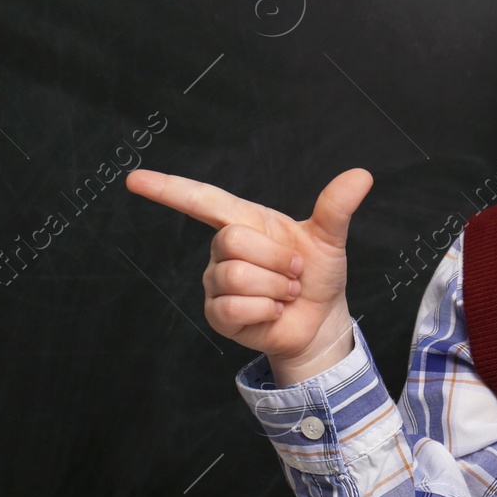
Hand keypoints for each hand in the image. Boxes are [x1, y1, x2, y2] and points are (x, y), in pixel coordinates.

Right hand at [125, 167, 373, 385]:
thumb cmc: (318, 274)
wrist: (321, 320)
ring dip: (275, 286)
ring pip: (235, 275)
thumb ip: (337, 206)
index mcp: (245, 221)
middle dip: (276, 259)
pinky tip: (273, 311)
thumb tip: (361, 175)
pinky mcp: (218, 314)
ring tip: (285, 292)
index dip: (167, 189)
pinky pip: (234, 306)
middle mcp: (224, 249)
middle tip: (294, 272)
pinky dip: (266, 309)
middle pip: (231, 240)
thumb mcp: (329, 238)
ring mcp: (217, 282)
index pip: (200, 199)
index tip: (134, 180)